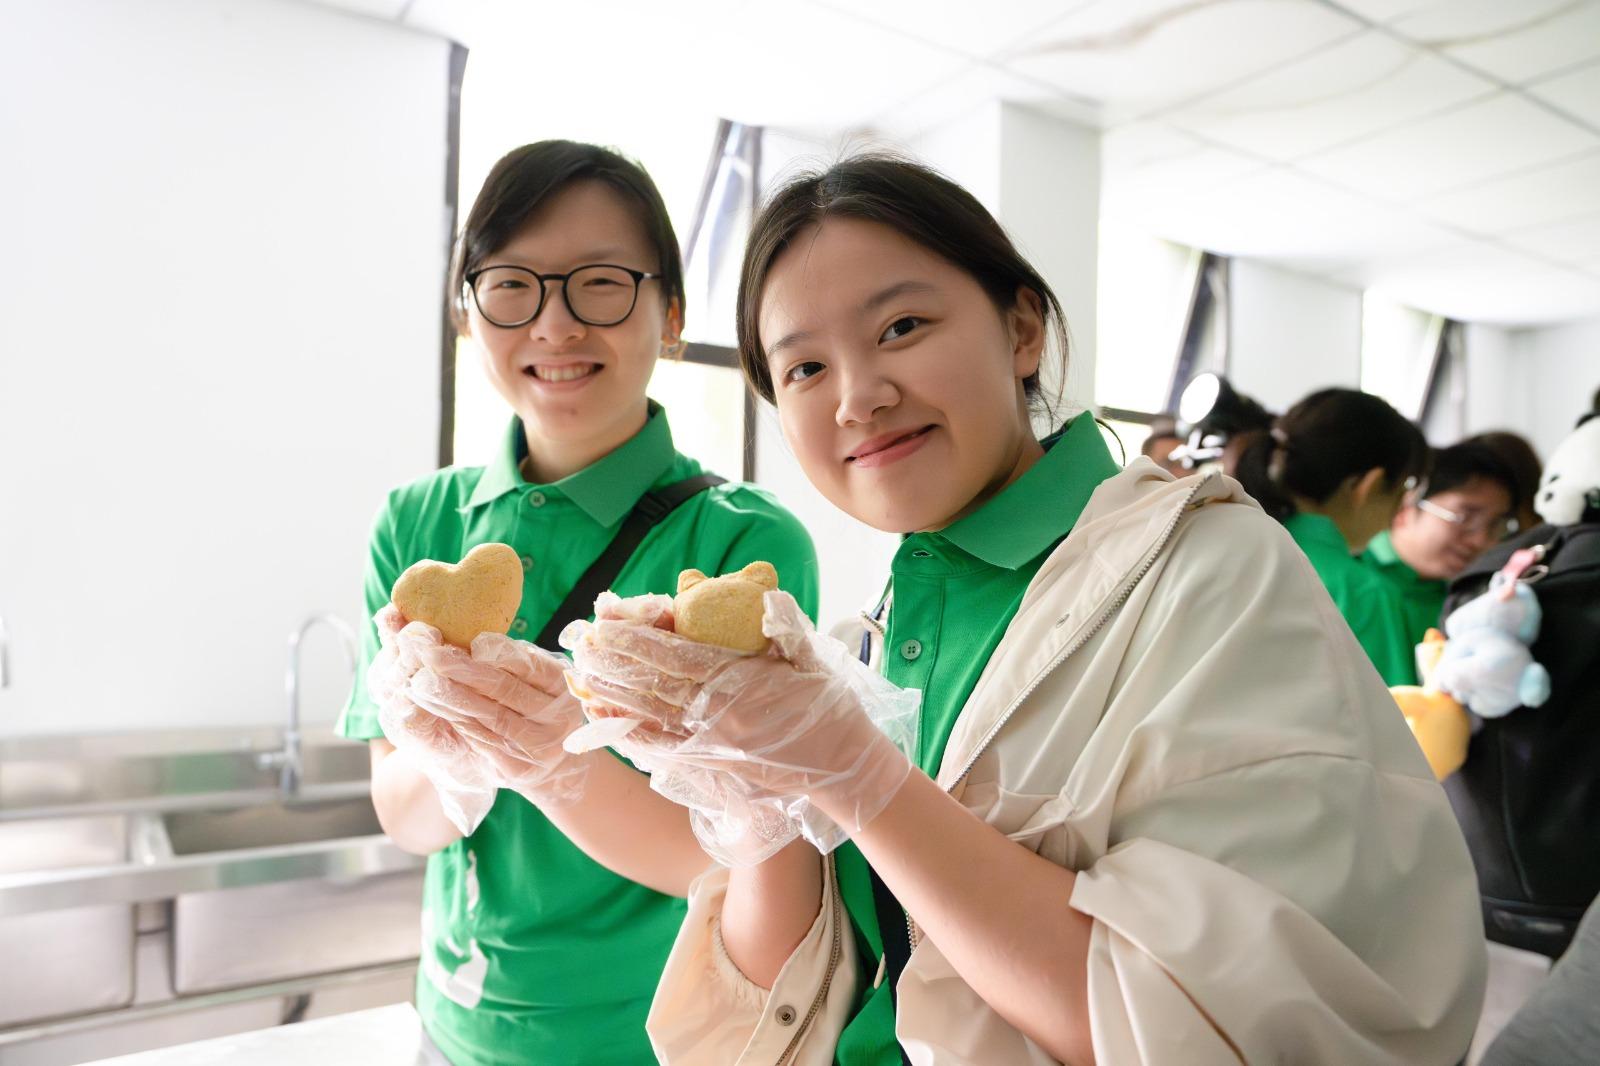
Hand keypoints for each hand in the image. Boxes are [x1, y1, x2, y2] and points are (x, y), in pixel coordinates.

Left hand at [372, 607, 589, 822]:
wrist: (551, 763)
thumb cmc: (532, 706)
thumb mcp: (533, 678)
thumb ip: (511, 660)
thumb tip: (476, 645)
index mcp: (563, 686)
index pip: (526, 664)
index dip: (494, 651)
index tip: (463, 639)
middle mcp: (557, 717)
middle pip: (504, 689)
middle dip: (462, 670)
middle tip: (429, 653)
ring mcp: (539, 746)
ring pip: (490, 716)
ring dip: (452, 697)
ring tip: (422, 681)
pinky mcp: (517, 769)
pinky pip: (483, 740)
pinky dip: (457, 721)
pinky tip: (434, 707)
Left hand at [563, 591, 917, 862]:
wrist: (844, 769)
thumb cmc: (828, 706)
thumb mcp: (809, 655)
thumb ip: (779, 623)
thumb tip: (755, 593)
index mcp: (740, 680)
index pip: (674, 653)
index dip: (635, 636)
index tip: (605, 620)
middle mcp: (718, 714)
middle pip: (650, 683)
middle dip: (610, 662)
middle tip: (577, 641)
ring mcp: (711, 743)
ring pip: (648, 715)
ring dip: (609, 694)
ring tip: (579, 675)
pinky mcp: (711, 765)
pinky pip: (660, 749)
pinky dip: (628, 734)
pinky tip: (603, 720)